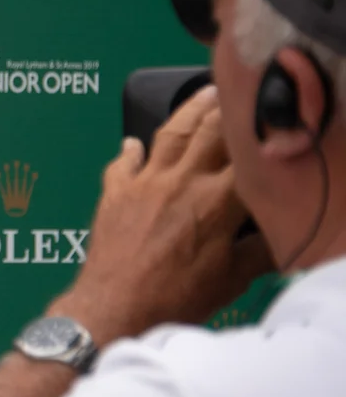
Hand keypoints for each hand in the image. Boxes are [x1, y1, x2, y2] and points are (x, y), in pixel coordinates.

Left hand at [51, 85, 272, 345]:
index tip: (273, 121)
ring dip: (189, 110)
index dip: (263, 134)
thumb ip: (261, 251)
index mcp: (219, 201)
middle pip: (211, 127)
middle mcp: (182, 182)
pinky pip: (123, 162)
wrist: (115, 306)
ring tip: (204, 94)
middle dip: (230, 104)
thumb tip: (282, 237)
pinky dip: (130, 150)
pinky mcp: (115, 193)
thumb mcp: (233, 279)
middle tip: (241, 90)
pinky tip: (133, 144)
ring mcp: (145, 183)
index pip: (249, 153)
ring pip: (171, 132)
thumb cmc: (172, 298)